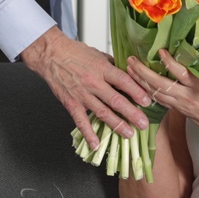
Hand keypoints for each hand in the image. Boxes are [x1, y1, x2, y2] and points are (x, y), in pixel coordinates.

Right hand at [22, 27, 150, 149]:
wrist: (51, 55)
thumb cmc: (75, 53)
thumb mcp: (98, 54)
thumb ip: (114, 66)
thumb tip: (130, 74)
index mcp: (102, 69)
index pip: (123, 81)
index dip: (136, 92)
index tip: (147, 101)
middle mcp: (93, 82)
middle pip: (116, 100)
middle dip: (132, 113)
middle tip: (143, 124)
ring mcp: (82, 95)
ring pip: (102, 112)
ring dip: (117, 125)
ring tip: (129, 133)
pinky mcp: (71, 103)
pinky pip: (81, 121)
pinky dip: (88, 134)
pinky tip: (96, 144)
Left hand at [125, 48, 198, 138]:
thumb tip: (188, 55)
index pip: (181, 72)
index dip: (168, 62)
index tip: (160, 51)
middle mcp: (188, 97)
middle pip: (160, 84)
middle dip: (143, 72)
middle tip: (131, 60)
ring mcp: (181, 106)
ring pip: (155, 94)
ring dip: (140, 81)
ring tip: (129, 70)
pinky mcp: (178, 111)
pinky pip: (159, 100)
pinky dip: (147, 92)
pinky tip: (139, 85)